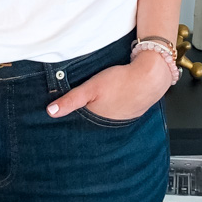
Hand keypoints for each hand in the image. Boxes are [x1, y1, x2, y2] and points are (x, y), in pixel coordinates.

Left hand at [46, 50, 172, 119]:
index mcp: (97, 120)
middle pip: (93, 119)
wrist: (150, 77)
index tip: (65, 113)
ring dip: (101, 109)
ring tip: (100, 99)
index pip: (80, 122)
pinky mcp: (132, 111)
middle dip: (86, 113)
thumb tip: (50, 112)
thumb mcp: (91, 87)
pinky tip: (114, 97)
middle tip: (85, 102)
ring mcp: (123, 118)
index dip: (72, 116)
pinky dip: (114, 106)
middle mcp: (110, 123)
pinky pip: (118, 111)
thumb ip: (71, 100)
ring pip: (106, 115)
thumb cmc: (121, 81)